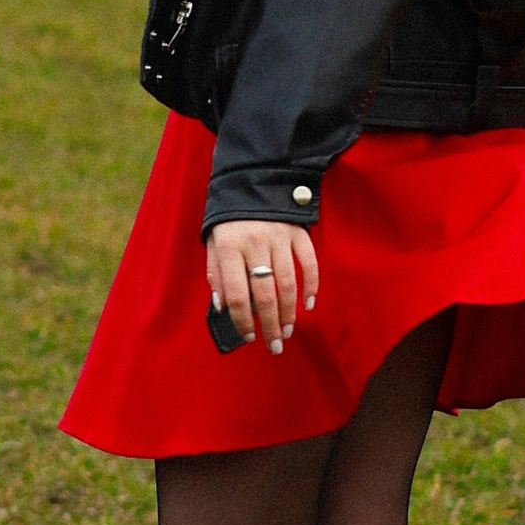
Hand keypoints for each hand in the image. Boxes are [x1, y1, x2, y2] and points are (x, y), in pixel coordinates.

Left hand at [205, 218, 319, 354]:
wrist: (251, 178)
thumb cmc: (228, 219)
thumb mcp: (212, 242)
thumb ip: (216, 273)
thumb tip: (223, 307)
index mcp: (229, 247)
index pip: (237, 294)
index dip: (242, 320)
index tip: (249, 336)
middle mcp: (255, 243)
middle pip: (265, 294)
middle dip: (270, 325)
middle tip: (275, 346)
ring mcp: (279, 237)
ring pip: (287, 282)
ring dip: (289, 311)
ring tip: (288, 331)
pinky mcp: (298, 232)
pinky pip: (309, 262)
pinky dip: (311, 285)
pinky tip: (309, 304)